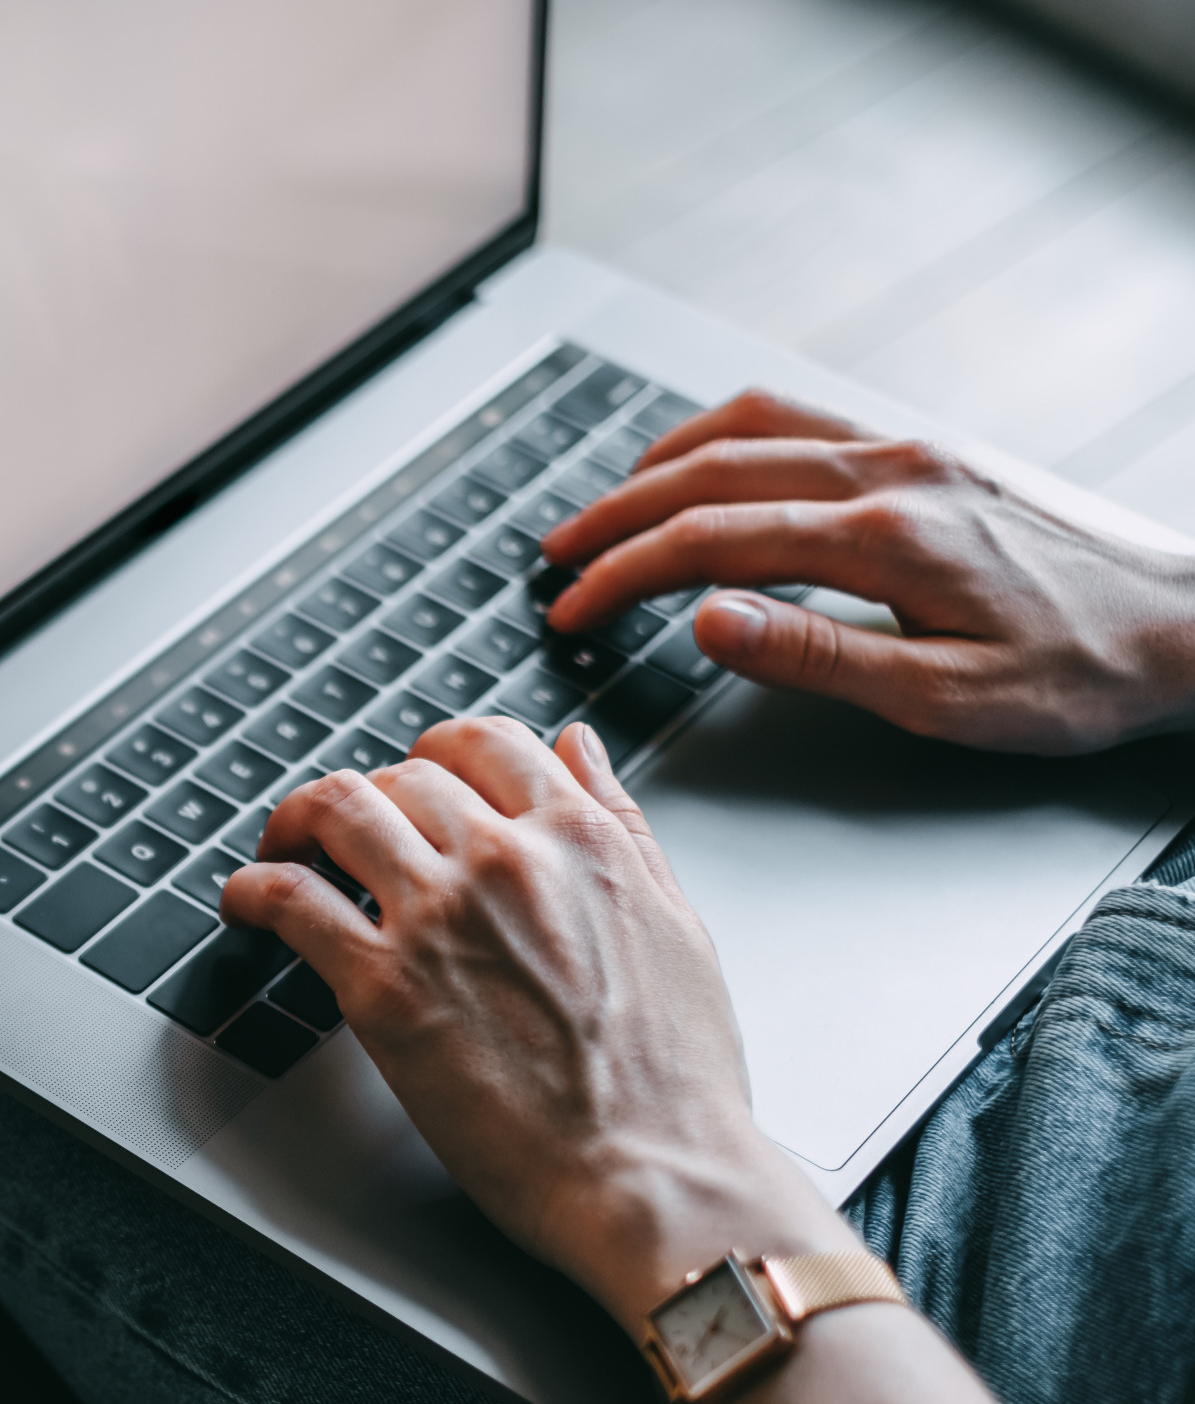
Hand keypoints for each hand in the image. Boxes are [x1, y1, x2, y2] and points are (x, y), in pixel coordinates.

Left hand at [220, 718, 851, 1334]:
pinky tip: (246, 905)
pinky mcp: (381, 986)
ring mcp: (437, 917)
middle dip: (371, 801)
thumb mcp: (674, 922)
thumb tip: (579, 748)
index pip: (482, 742)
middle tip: (350, 837)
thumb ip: (621, 825)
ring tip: (285, 849)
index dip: (434, 758)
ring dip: (299, 821)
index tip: (415, 787)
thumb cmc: (673, 1079)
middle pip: (401, 777)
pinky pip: (290, 899)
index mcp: (578, 839)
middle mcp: (502, 859)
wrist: (653, 1175)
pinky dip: (253, 889)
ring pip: (337, 810)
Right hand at [542, 390, 1194, 754]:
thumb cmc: (1081, 674)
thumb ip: (816, 655)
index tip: (571, 609)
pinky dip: (726, 436)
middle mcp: (891, 472)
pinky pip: (801, 420)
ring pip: (751, 428)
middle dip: (616, 515)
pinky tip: (702, 463)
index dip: (625, 574)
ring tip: (606, 507)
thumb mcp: (946, 699)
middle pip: (712, 471)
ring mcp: (909, 450)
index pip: (712, 541)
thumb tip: (706, 618)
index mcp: (886, 537)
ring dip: (661, 463)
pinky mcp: (927, 452)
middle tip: (556, 555)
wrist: (1188, 625)